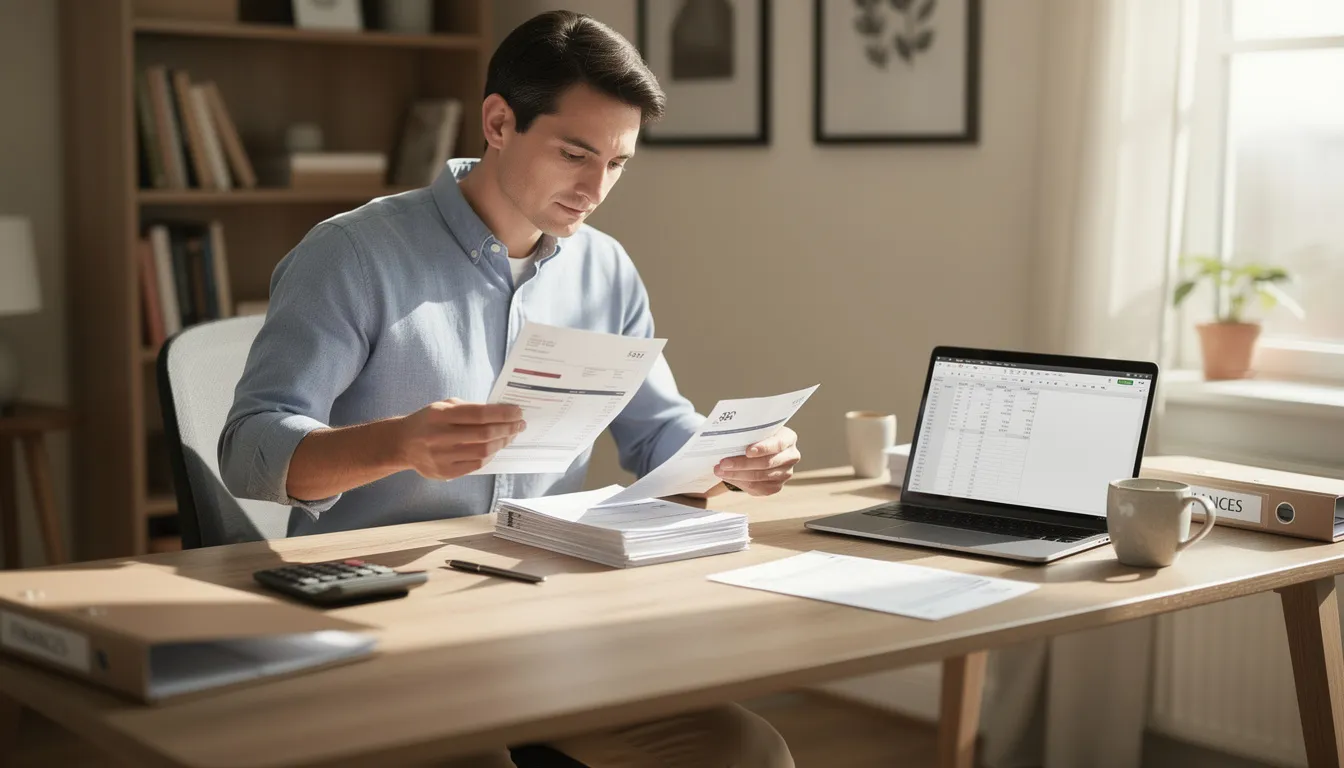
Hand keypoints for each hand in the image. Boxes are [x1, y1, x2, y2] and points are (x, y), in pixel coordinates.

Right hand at [398, 399, 525, 479]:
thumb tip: (502, 413)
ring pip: (483, 451)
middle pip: (484, 434)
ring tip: (511, 435)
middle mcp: (439, 436)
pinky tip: (496, 447)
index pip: (479, 414)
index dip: (503, 413)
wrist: (402, 444)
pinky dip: (491, 455)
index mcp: (440, 415)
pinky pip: (476, 465)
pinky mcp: (444, 472)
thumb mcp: (444, 406)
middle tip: (520, 424)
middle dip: (508, 428)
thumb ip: (470, 409)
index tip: (518, 412)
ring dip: (502, 442)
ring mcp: (441, 457)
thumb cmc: (429, 421)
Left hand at [713, 427, 799, 496]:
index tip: (747, 451)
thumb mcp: (755, 430)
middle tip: (723, 463)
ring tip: (720, 470)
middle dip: (742, 464)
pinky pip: (757, 488)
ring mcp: (785, 474)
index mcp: (788, 438)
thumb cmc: (755, 437)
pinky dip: (739, 482)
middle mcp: (791, 456)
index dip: (763, 448)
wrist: (760, 452)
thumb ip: (748, 433)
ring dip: (737, 475)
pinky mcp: (776, 487)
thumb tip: (727, 438)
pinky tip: (728, 477)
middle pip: (767, 463)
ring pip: (759, 477)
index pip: (778, 444)